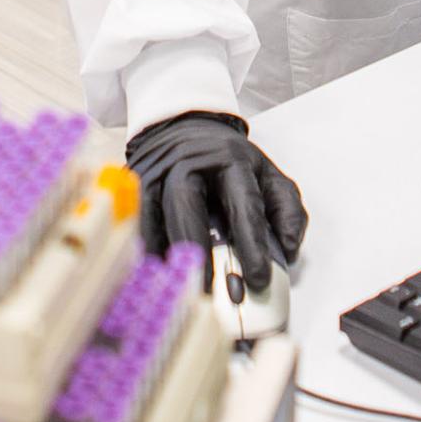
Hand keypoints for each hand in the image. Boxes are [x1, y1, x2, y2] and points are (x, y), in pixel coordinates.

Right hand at [125, 112, 307, 292]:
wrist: (186, 127)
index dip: (252, 242)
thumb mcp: (266, 175)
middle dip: (196, 251)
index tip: (258, 278)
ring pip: (153, 217)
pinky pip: (133, 224)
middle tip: (206, 292)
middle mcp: (188, 162)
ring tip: (176, 295)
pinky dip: (143, 254)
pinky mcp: (131, 185)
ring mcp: (155, 172)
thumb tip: (288, 250)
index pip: (242, 201)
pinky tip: (152, 279)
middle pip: (187, 205)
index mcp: (230, 159)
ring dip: (164, 258)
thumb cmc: (227, 162)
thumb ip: (286, 210)